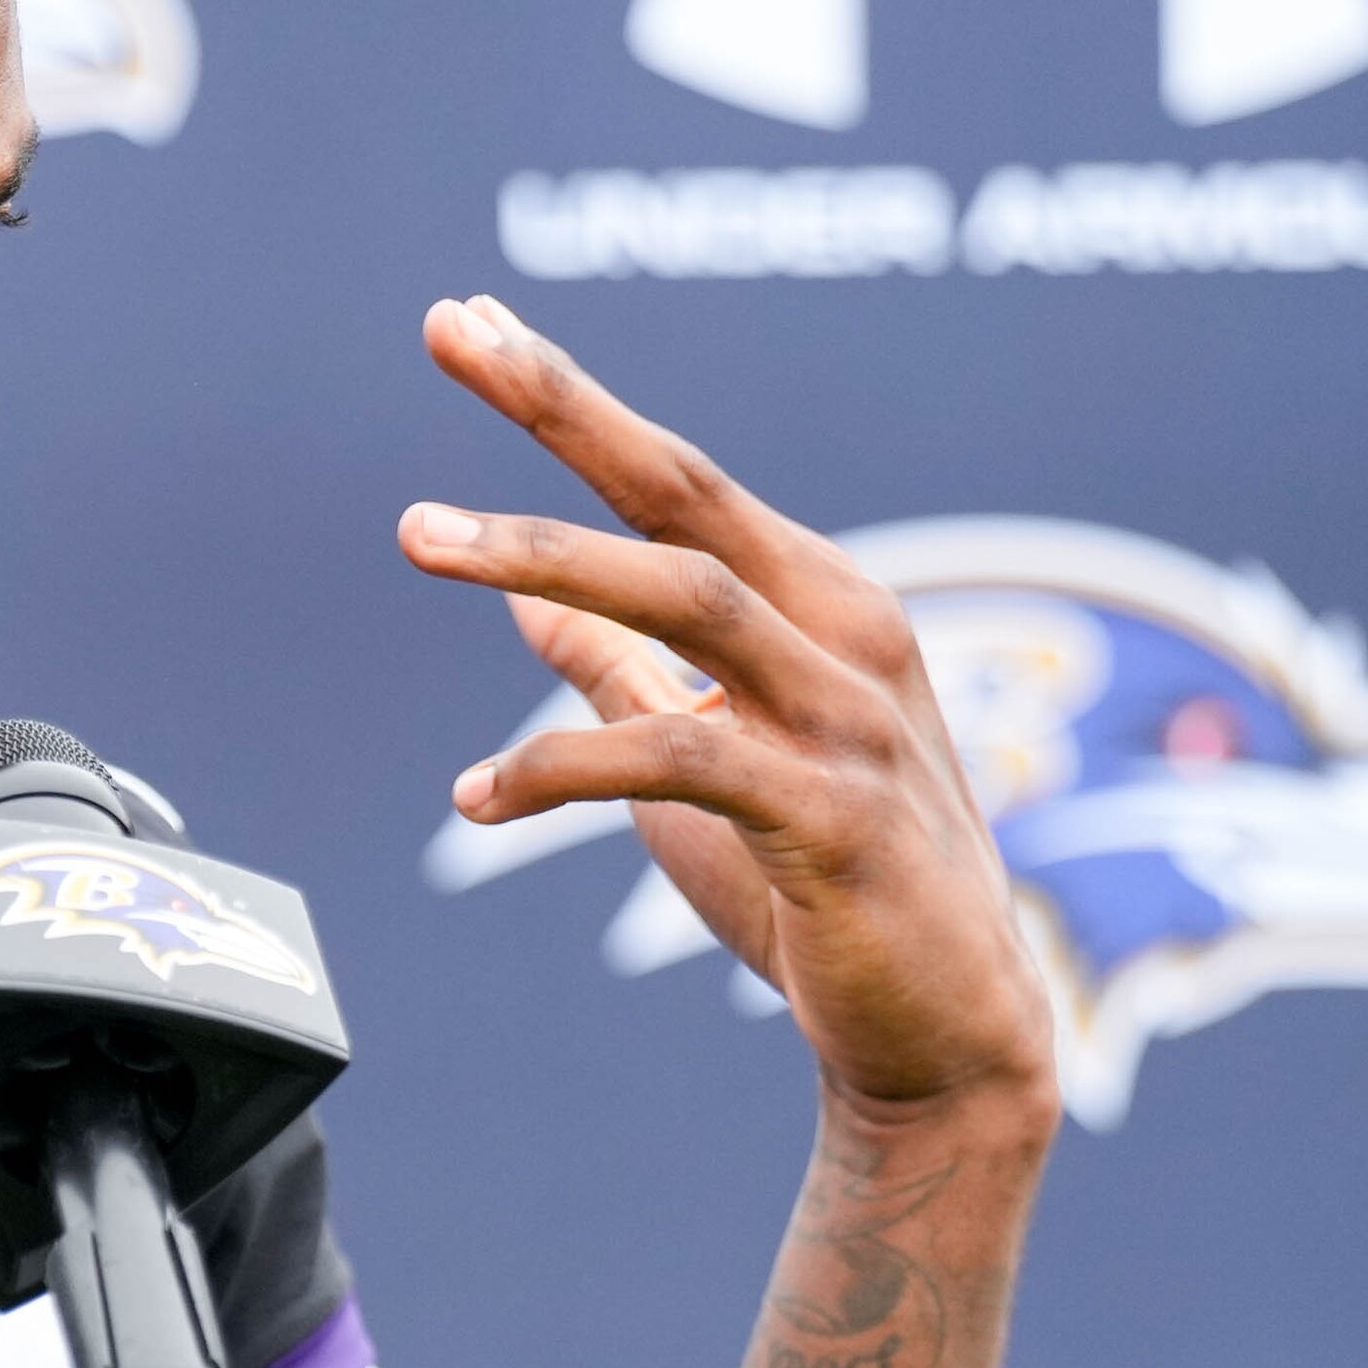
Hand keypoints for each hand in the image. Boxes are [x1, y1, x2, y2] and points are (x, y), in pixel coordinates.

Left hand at [401, 297, 1051, 1128]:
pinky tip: (478, 797)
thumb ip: (625, 677)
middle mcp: (848, 635)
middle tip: (454, 333)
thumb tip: (523, 603)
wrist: (948, 1046)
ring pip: (691, 600)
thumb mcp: (704, 768)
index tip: (467, 322)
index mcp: (818, 605)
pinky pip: (687, 761)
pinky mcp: (838, 819)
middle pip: (688, 492)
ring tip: (419, 533)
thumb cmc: (827, 897)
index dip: (570, 400)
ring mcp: (853, 722)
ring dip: (547, 558)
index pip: (677, 479)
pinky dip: (569, 769)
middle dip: (566, 408)